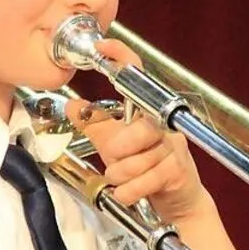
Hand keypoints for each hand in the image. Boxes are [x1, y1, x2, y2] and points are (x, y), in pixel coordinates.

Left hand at [65, 39, 207, 221]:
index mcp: (147, 112)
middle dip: (119, 148)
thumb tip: (70, 105)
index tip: (103, 47)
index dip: (122, 59)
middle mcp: (163, 125)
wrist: (177, 203)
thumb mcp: (114, 145)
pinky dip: (130, 190)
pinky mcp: (178, 171)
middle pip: (140, 129)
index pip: (138, 77)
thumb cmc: (147, 169)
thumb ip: (94, 125)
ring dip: (122, 175)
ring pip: (140, 159)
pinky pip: (147, 179)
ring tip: (121, 180)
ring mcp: (174, 148)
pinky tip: (126, 193)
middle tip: (112, 158)